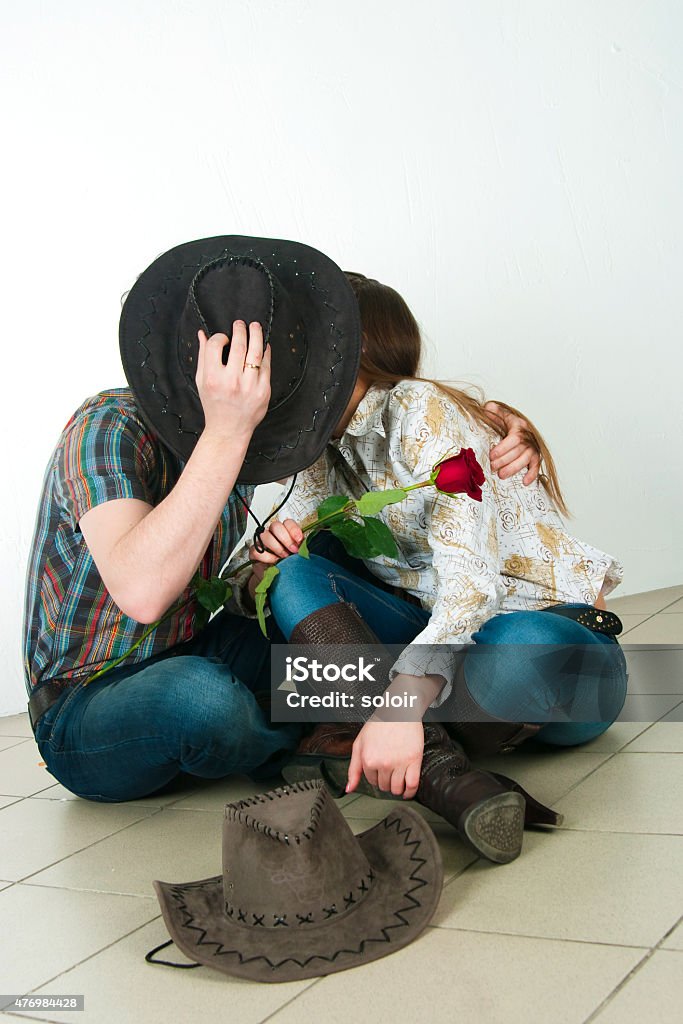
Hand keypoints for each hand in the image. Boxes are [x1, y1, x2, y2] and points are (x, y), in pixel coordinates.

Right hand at [196, 321, 270, 442]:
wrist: (228, 429)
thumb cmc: (214, 404)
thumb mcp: (202, 381)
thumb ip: (202, 356)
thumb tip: (202, 333)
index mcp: (213, 378)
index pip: (215, 345)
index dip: (220, 337)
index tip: (223, 338)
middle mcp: (231, 381)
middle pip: (239, 345)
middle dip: (241, 329)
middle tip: (241, 324)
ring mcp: (249, 386)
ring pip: (256, 352)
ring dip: (256, 335)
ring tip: (255, 327)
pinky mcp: (263, 391)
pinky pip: (267, 366)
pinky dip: (266, 352)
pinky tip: (264, 346)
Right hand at [248, 518, 303, 563]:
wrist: (277, 579)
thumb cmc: (289, 565)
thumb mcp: (299, 556)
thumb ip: (302, 548)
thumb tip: (306, 546)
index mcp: (286, 532)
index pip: (288, 522)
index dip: (293, 529)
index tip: (299, 540)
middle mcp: (273, 535)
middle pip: (275, 526)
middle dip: (285, 538)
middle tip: (293, 550)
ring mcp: (262, 542)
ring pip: (265, 535)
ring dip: (277, 547)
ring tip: (284, 557)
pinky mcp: (254, 553)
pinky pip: (257, 550)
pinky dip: (267, 557)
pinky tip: (274, 562)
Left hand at [347, 720, 423, 798]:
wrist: (399, 711)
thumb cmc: (380, 724)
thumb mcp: (359, 744)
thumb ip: (353, 768)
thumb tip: (349, 788)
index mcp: (368, 760)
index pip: (372, 781)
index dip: (376, 776)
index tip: (380, 771)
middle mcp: (383, 763)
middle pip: (384, 786)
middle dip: (386, 782)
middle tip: (389, 772)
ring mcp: (399, 763)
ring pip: (397, 789)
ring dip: (397, 788)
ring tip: (398, 780)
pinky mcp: (414, 761)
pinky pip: (412, 785)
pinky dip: (410, 792)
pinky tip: (408, 791)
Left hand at [485, 400, 540, 484]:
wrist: (522, 427)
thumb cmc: (510, 424)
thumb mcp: (502, 415)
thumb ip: (495, 412)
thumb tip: (487, 408)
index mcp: (519, 427)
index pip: (514, 439)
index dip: (503, 448)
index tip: (492, 455)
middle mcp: (528, 438)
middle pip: (518, 451)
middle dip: (504, 461)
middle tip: (493, 467)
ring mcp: (533, 448)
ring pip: (526, 459)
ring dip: (514, 468)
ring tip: (502, 475)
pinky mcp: (536, 457)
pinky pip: (536, 466)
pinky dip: (532, 474)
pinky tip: (525, 481)